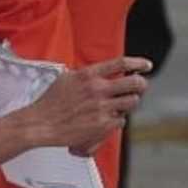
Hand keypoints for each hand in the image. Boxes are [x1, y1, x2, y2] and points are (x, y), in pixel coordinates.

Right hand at [20, 56, 150, 150]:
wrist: (41, 124)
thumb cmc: (50, 103)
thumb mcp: (66, 79)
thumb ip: (85, 75)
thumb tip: (97, 73)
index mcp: (88, 75)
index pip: (121, 63)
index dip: (138, 63)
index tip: (146, 65)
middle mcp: (97, 89)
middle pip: (134, 82)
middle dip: (141, 84)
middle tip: (140, 86)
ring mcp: (101, 107)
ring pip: (132, 102)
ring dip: (130, 102)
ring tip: (122, 104)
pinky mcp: (102, 124)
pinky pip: (121, 120)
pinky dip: (117, 119)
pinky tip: (107, 119)